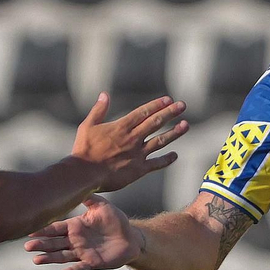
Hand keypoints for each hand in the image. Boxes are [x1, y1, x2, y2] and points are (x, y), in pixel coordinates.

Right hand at [24, 196, 140, 269]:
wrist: (131, 237)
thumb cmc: (116, 220)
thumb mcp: (102, 206)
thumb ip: (89, 197)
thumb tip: (77, 184)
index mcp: (75, 226)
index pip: (56, 228)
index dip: (44, 230)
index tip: (30, 230)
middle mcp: (75, 240)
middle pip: (54, 243)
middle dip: (41, 244)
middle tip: (27, 246)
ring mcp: (82, 252)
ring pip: (62, 256)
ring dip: (49, 258)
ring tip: (37, 260)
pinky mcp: (92, 263)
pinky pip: (79, 267)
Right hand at [72, 94, 187, 192]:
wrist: (85, 174)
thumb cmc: (84, 150)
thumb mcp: (88, 126)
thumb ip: (98, 110)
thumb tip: (104, 95)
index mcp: (121, 127)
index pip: (144, 112)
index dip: (157, 105)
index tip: (168, 100)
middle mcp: (133, 138)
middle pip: (156, 122)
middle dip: (170, 112)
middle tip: (182, 105)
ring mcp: (137, 154)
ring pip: (160, 141)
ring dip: (174, 132)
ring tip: (186, 125)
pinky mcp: (138, 170)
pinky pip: (156, 163)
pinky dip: (166, 159)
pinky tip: (175, 155)